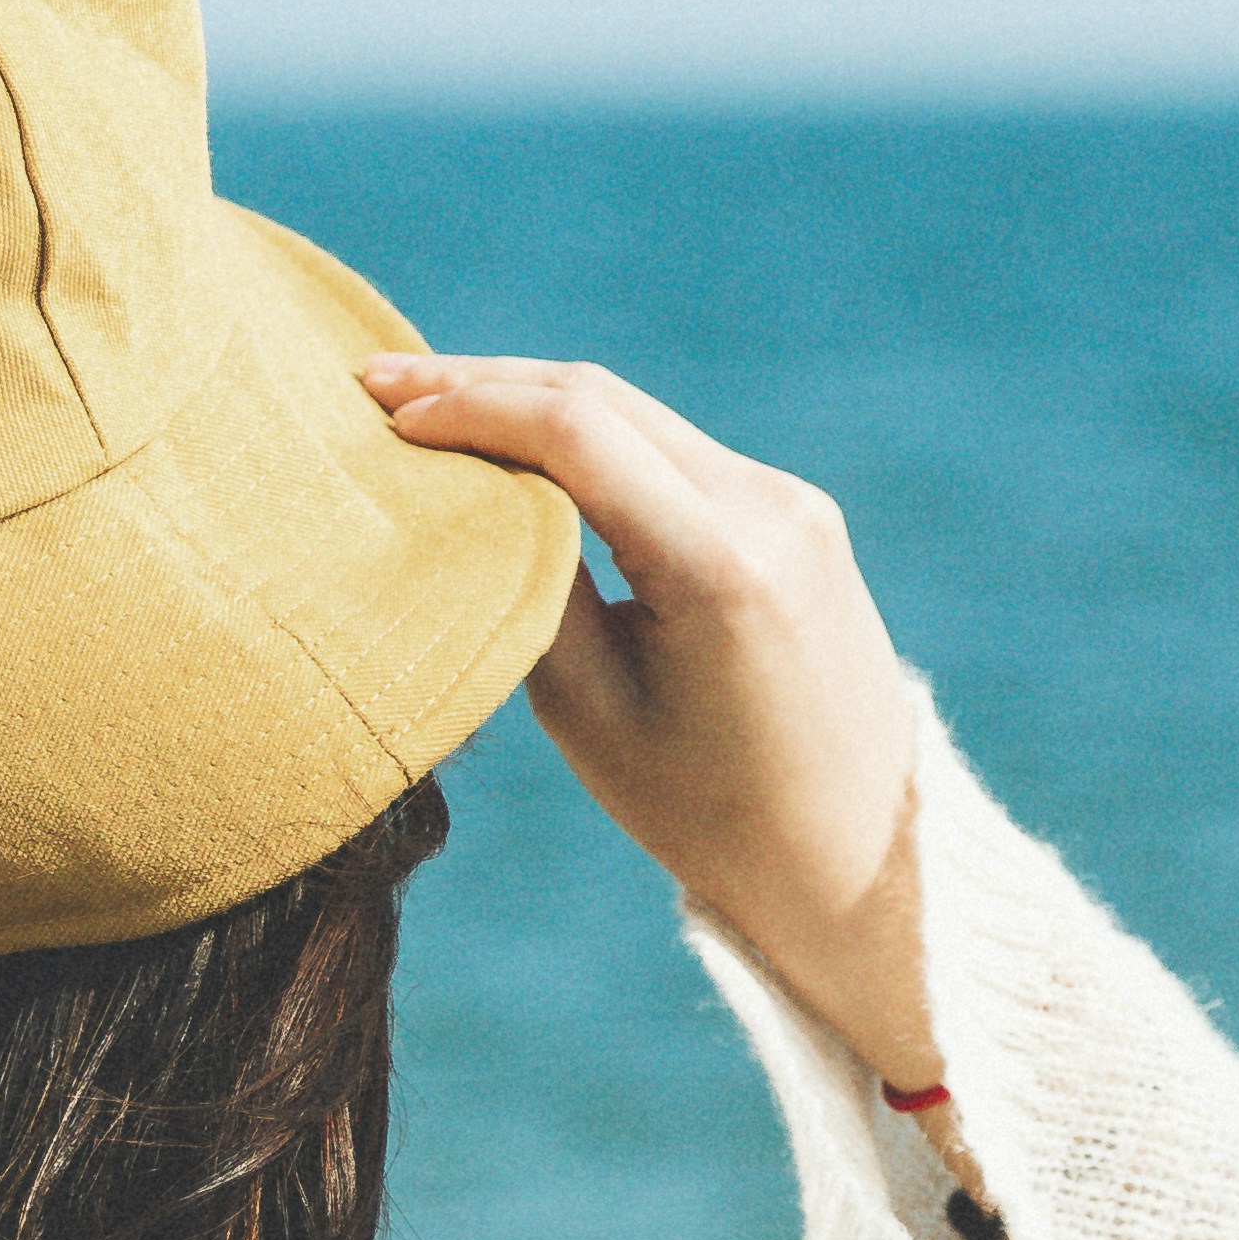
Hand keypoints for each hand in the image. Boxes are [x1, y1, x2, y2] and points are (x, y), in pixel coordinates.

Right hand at [358, 353, 942, 1092]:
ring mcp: (792, 504)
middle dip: (484, 383)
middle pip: (603, 398)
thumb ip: (529, 586)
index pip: (576, 430)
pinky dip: (588, 437)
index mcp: (722, 566)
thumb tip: (471, 489)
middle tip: (378, 382)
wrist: (860, 857)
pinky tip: (519, 443)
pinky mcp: (795, 515)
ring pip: (636, 413)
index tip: (385, 418)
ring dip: (532, 401)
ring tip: (431, 402)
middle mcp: (771, 509)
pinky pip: (672, 449)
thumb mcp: (588, 713)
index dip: (469, 409)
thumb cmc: (709, 814)